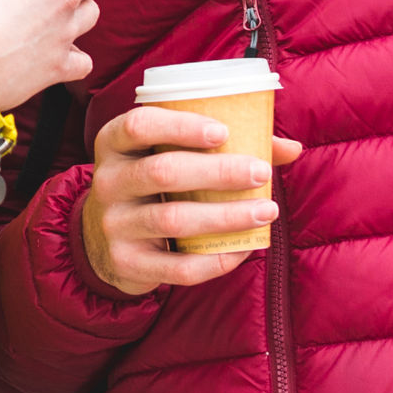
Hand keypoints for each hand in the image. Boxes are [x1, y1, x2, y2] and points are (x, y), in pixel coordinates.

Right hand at [76, 106, 306, 296]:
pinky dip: (215, 260)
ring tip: (266, 211)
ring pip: (173, 219)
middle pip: (162, 171)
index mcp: (114, 144)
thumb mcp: (166, 157)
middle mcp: (107, 182)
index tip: (224, 132)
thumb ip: (224, 148)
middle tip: (261, 172)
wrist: (102, 242)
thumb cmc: (152, 187)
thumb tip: (290, 148)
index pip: (139, 125)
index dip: (181, 126)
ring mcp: (113, 224)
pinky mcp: (126, 262)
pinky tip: (243, 250)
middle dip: (218, 172)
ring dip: (226, 216)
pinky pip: (177, 266)